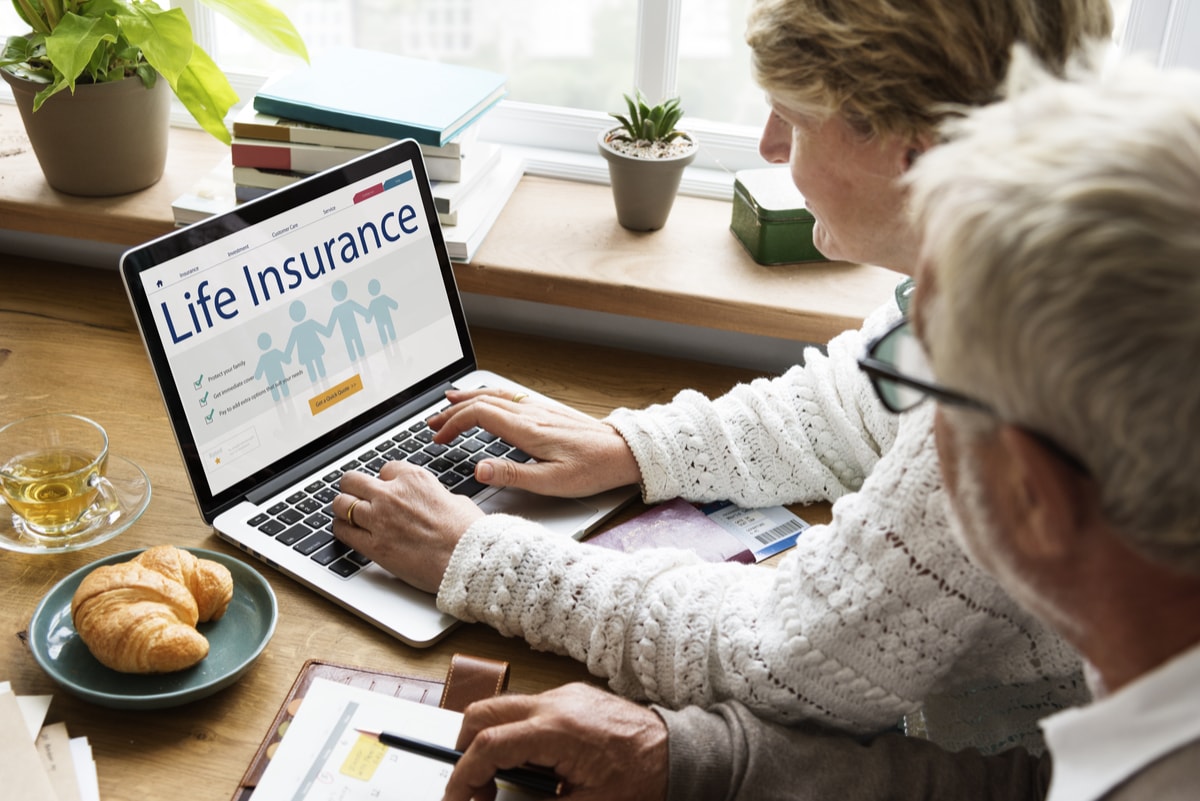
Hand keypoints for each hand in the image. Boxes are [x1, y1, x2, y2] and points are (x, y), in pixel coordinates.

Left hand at [332, 461, 483, 592]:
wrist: (468, 559)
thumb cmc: (468, 532)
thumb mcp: (454, 500)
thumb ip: (433, 495)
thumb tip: (431, 500)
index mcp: (414, 478)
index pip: (385, 469)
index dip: (385, 480)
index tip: (385, 488)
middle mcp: (392, 495)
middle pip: (353, 480)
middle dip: (353, 487)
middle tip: (354, 494)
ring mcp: (380, 520)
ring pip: (341, 504)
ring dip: (342, 508)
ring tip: (345, 513)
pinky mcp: (374, 546)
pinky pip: (343, 532)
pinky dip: (342, 530)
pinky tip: (346, 531)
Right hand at [427, 388, 642, 497]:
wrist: (624, 452)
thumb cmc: (593, 469)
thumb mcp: (552, 482)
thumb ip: (512, 475)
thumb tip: (478, 470)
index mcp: (528, 430)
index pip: (479, 415)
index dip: (454, 424)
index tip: (439, 439)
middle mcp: (531, 414)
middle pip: (482, 402)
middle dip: (453, 411)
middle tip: (432, 424)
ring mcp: (540, 409)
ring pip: (496, 395)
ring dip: (469, 399)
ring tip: (448, 403)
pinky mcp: (548, 411)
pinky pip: (510, 396)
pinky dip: (489, 396)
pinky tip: (487, 400)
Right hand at [444, 683, 668, 800]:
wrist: (680, 752)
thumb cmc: (643, 779)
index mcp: (555, 731)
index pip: (487, 746)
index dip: (463, 776)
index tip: (457, 799)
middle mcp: (555, 703)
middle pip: (483, 714)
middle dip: (466, 750)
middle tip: (474, 788)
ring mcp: (565, 695)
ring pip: (504, 708)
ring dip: (492, 741)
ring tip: (506, 781)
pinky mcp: (574, 696)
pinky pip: (529, 708)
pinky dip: (517, 733)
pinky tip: (535, 764)